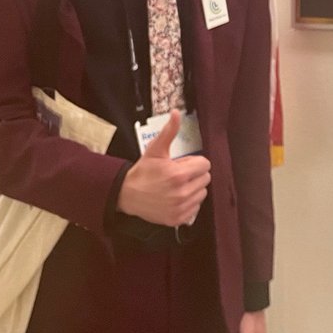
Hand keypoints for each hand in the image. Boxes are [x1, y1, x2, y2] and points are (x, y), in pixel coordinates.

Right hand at [116, 110, 210, 225]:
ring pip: (202, 193)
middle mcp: (182, 193)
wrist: (127, 195)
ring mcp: (180, 207)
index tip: (183, 163)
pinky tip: (176, 197)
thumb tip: (176, 113)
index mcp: (178, 174)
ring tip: (178, 186)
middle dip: (195, 174)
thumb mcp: (155, 149)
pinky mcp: (178, 219)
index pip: (205, 165)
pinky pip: (196, 207)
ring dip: (194, 188)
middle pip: (205, 178)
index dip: (195, 162)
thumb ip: (169, 131)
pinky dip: (189, 202)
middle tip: (179, 174)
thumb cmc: (143, 171)